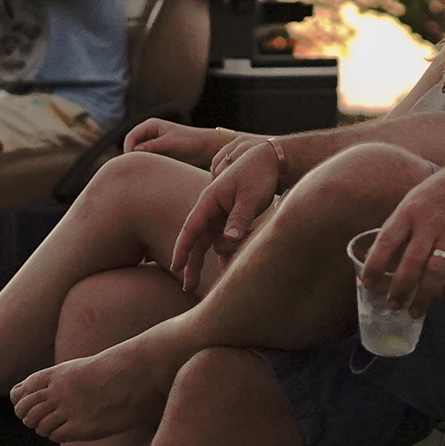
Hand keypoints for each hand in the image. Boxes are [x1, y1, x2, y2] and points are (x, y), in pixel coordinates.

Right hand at [125, 121, 234, 165]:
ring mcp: (152, 144)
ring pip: (138, 155)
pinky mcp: (157, 154)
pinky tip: (150, 174)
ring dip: (140, 163)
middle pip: (132, 146)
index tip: (131, 162)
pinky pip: (146, 161)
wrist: (205, 148)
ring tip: (145, 173)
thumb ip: (151, 146)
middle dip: (132, 158)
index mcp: (150, 125)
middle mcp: (149, 133)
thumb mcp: (170, 143)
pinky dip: (146, 166)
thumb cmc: (190, 141)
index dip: (128, 148)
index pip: (131, 136)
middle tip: (136, 171)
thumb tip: (134, 151)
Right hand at [167, 140, 288, 291]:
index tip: (176, 266)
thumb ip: (239, 218)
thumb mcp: (251, 197)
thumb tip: (228, 241)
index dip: (183, 248)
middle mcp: (211, 208)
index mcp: (210, 200)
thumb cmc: (258, 174)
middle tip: (188, 287)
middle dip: (192, 263)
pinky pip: (224, 237)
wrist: (268, 158)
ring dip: (214, 258)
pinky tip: (234, 260)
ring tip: (215, 276)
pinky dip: (226, 249)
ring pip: (211, 241)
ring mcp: (220, 213)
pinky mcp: (230, 216)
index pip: (191, 227)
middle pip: (198, 240)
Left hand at [366, 164, 444, 312]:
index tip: (367, 284)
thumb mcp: (412, 201)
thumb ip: (396, 227)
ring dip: (424, 296)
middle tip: (393, 306)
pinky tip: (442, 296)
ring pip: (435, 272)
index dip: (375, 265)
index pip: (387, 240)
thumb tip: (372, 255)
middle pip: (411, 262)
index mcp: (409, 212)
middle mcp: (428, 224)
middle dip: (400, 289)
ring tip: (416, 310)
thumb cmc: (440, 191)